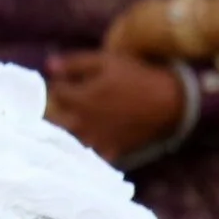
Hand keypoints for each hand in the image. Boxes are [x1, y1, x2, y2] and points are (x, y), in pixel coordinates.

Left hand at [43, 49, 185, 162]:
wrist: (169, 102)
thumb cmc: (137, 77)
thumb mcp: (106, 61)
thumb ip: (74, 64)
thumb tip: (49, 66)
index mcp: (80, 100)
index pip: (55, 93)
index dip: (58, 85)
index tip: (65, 81)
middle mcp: (83, 123)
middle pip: (53, 121)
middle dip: (53, 110)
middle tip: (62, 103)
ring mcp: (96, 140)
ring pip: (67, 141)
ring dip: (63, 131)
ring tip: (69, 122)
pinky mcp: (109, 152)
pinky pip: (89, 157)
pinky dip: (82, 152)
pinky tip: (83, 143)